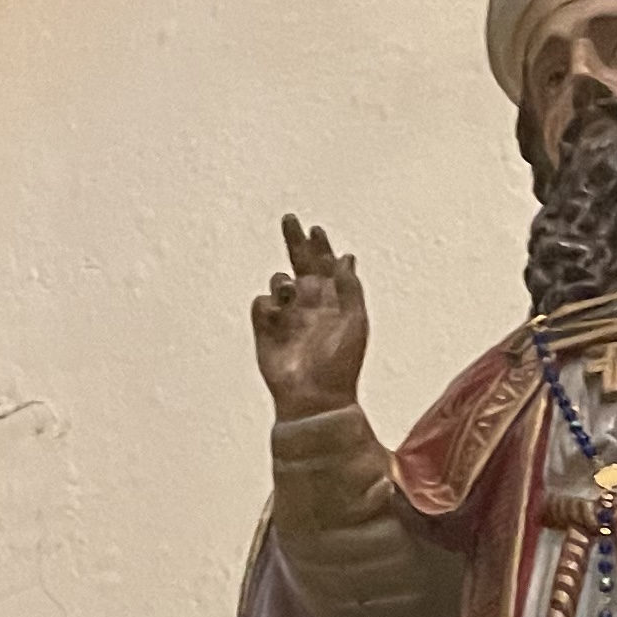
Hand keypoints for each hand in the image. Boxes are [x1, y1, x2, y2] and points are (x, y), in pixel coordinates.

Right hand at [252, 215, 367, 419]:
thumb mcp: (354, 321)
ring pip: (279, 282)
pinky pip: (261, 303)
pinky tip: (277, 311)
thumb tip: (347, 257)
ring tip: (290, 292)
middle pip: (299, 265)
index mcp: (332, 302)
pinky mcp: (266, 330)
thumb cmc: (341, 364)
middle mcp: (309, 306)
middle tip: (290, 219)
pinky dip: (268, 302)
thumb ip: (350, 288)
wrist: (315, 397)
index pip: (325, 267)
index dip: (320, 247)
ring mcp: (287, 317)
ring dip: (283, 281)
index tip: (316, 230)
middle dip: (295, 242)